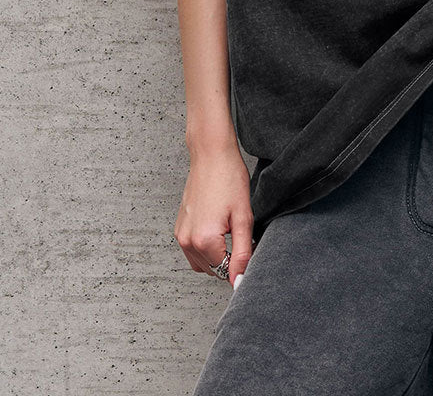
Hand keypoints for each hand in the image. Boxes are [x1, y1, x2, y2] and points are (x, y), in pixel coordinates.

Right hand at [174, 143, 254, 287]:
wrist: (211, 155)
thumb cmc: (229, 179)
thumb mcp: (244, 218)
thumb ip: (242, 253)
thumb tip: (238, 280)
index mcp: (204, 240)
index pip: (224, 271)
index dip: (241, 264)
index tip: (250, 249)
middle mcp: (188, 241)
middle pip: (212, 269)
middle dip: (228, 261)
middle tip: (243, 237)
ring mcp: (181, 234)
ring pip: (201, 263)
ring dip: (216, 256)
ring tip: (230, 231)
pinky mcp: (180, 227)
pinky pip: (193, 250)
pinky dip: (206, 248)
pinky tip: (218, 228)